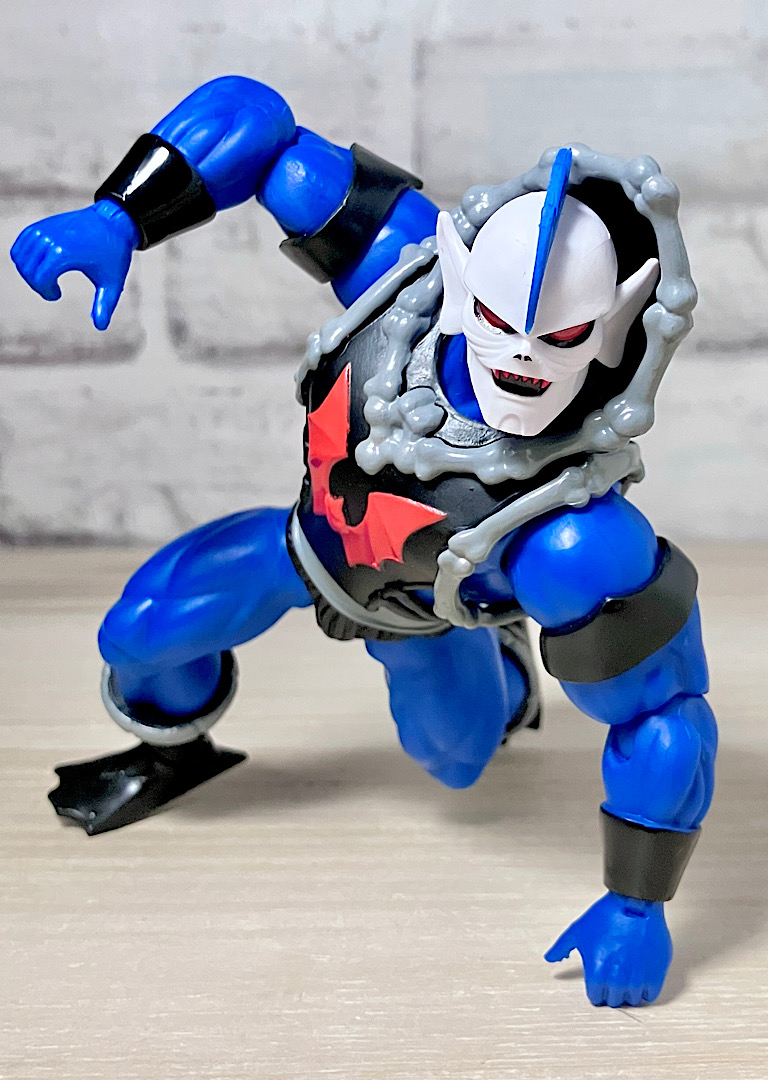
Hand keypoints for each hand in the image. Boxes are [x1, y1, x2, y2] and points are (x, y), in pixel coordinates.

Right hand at [11, 200, 139, 329]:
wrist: (113, 222)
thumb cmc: (114, 254)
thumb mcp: (112, 283)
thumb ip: (104, 305)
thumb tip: (101, 327)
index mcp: (65, 253)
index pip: (40, 279)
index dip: (46, 292)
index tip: (57, 295)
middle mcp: (50, 239)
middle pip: (28, 270)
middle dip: (38, 286)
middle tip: (52, 290)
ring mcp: (43, 230)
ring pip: (20, 258)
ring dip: (29, 273)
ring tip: (47, 278)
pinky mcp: (41, 225)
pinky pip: (20, 246)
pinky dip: (24, 259)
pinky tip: (40, 266)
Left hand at [545, 890, 671, 1006]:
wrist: (634, 902)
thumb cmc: (607, 914)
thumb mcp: (577, 930)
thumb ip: (561, 948)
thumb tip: (550, 959)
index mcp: (597, 971)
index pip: (595, 998)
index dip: (596, 990)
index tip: (599, 982)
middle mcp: (618, 978)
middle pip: (614, 1000)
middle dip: (611, 991)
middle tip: (613, 977)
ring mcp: (638, 977)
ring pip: (632, 999)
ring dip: (628, 992)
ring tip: (627, 976)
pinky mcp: (656, 973)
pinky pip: (650, 996)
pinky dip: (645, 991)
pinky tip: (641, 979)